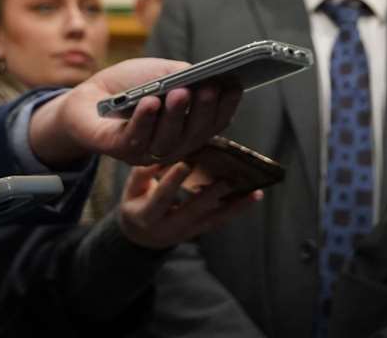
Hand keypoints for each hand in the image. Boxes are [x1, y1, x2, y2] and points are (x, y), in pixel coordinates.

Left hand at [26, 58, 243, 167]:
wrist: (88, 97)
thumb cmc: (130, 85)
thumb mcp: (162, 73)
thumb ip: (184, 76)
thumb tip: (204, 77)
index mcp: (186, 128)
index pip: (213, 124)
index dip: (225, 107)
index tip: (236, 86)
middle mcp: (171, 145)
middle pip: (194, 134)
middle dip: (203, 110)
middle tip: (211, 88)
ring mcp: (146, 152)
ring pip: (167, 140)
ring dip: (175, 115)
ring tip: (181, 91)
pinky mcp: (119, 150)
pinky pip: (135, 139)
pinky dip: (144, 120)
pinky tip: (150, 101)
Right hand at [116, 162, 261, 249]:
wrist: (140, 236)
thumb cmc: (136, 202)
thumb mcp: (133, 187)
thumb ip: (146, 170)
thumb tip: (165, 150)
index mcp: (147, 215)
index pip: (161, 198)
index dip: (172, 181)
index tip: (185, 163)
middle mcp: (169, 228)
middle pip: (193, 212)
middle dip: (211, 196)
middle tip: (227, 179)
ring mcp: (186, 232)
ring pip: (213, 220)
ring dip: (235, 206)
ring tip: (254, 191)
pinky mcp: (199, 231)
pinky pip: (220, 221)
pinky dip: (237, 209)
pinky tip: (254, 196)